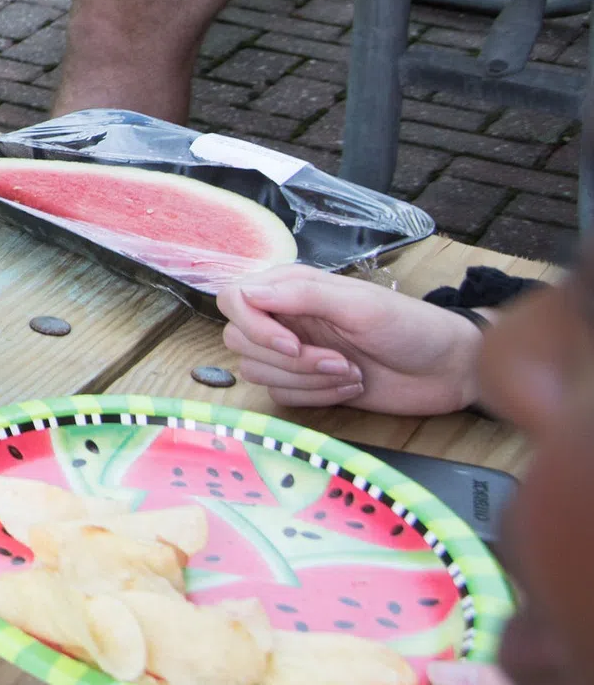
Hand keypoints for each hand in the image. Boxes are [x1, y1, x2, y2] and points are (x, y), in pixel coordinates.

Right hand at [214, 265, 484, 414]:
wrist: (449, 371)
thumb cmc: (411, 327)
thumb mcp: (359, 304)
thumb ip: (301, 295)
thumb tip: (246, 293)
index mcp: (292, 288)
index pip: (235, 299)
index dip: (253, 326)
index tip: (292, 345)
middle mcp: (285, 318)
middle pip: (239, 340)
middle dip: (289, 361)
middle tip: (339, 361)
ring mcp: (295, 352)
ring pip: (258, 371)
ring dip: (307, 380)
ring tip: (352, 373)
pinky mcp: (307, 385)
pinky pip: (281, 396)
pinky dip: (317, 396)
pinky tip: (351, 387)